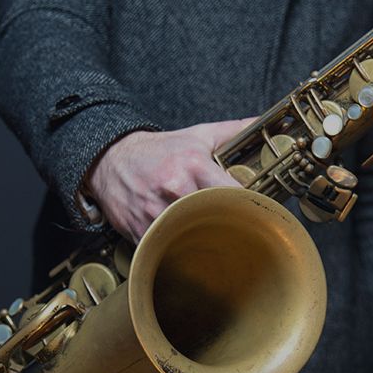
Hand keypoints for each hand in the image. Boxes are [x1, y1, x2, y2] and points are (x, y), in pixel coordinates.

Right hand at [87, 118, 251, 241]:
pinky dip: (176, 248)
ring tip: (208, 238)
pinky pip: (166, 248)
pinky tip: (182, 243)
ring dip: (200, 240)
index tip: (253, 213)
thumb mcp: (197, 135)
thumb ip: (232, 131)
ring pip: (190, 237)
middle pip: (213, 218)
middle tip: (234, 231)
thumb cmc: (159, 150)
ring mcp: (155, 211)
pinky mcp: (141, 230)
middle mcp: (174, 188)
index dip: (246, 205)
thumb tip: (261, 124)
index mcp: (192, 164)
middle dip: (224, 225)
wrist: (111, 159)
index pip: (231, 192)